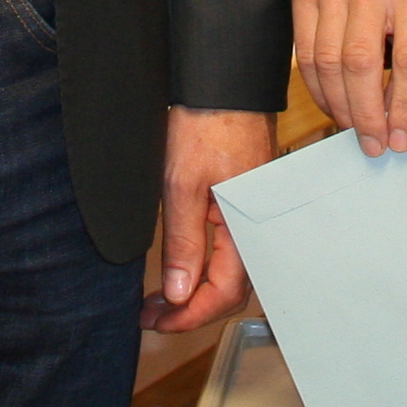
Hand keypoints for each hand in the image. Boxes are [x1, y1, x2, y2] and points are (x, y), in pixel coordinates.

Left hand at [147, 107, 272, 332]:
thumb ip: (183, 243)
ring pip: (230, 271)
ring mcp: (251, 216)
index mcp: (246, 226)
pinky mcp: (244, 204)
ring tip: (159, 299)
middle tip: (151, 316)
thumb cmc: (206, 123)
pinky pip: (230, 249)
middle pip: (231, 289)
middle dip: (191, 309)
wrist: (224, 83)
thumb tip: (179, 294)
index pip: (225, 293)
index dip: (191, 316)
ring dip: (196, 290)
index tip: (158, 323)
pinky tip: (182, 267)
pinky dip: (204, 266)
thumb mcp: (182, 185)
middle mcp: (256, 227)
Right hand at [292, 0, 406, 157]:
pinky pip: (307, 52)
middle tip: (374, 144)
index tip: (403, 138)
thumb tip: (397, 116)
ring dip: (341, 106)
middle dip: (367, 114)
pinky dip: (319, 88)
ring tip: (354, 129)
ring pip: (330, 62)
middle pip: (362, 63)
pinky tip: (333, 104)